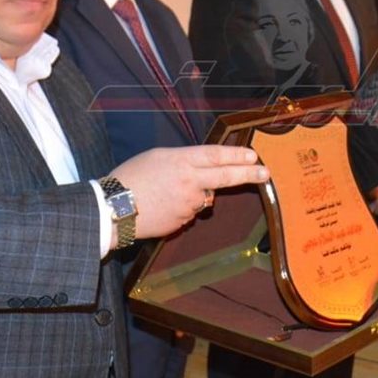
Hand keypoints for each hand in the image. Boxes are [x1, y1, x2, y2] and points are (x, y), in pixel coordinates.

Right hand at [109, 145, 267, 244]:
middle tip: (266, 173)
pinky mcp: (182, 222)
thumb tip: (203, 171)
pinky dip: (181, 208)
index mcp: (182, 161)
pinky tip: (162, 205)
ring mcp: (188, 205)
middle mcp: (190, 182)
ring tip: (166, 192)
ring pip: (203, 198)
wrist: (111, 209)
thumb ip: (184, 162)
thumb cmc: (130, 177)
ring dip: (195, 194)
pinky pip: (189, 213)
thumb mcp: (157, 157)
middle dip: (249, 175)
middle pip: (226, 177)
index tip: (254, 156)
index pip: (217, 155)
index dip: (237, 155)